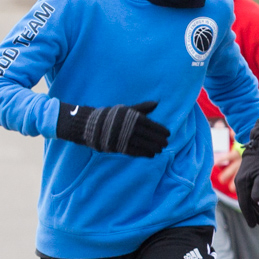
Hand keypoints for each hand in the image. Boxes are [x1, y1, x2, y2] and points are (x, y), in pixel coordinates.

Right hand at [54, 101, 169, 157]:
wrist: (90, 126)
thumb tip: (156, 103)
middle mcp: (129, 127)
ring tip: (160, 150)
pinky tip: (151, 155)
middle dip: (158, 140)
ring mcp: (124, 137)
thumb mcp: (125, 109)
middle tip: (166, 143)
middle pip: (148, 135)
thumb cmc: (110, 116)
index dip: (160, 129)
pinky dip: (143, 153)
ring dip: (153, 148)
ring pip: (143, 144)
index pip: (150, 124)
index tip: (168, 133)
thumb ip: (141, 108)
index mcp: (132, 117)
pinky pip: (134, 151)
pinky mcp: (118, 146)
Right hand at [233, 119, 258, 227]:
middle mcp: (239, 183)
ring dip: (253, 209)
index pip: (244, 203)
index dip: (249, 215)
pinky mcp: (245, 178)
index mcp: (242, 183)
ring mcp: (242, 181)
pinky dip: (252, 201)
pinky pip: (247, 193)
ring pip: (246, 199)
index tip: (254, 225)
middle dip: (251, 214)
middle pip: (244, 203)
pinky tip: (257, 205)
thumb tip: (255, 201)